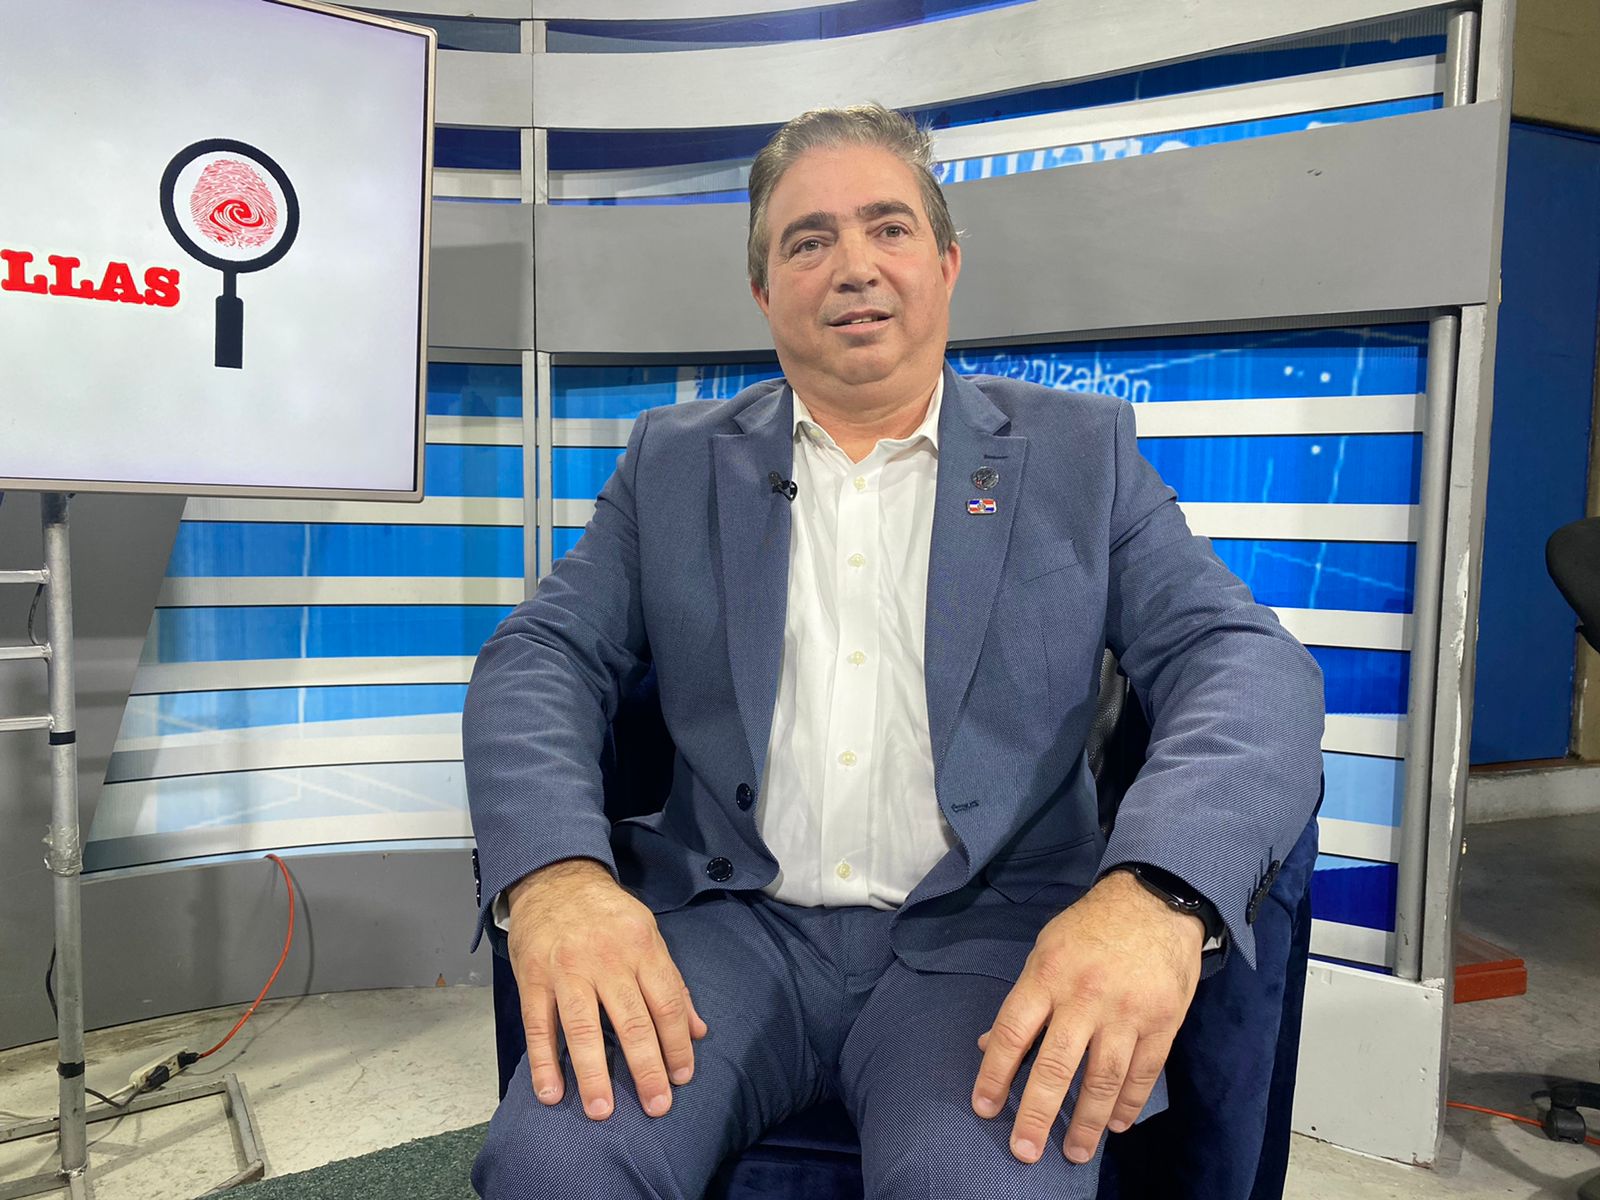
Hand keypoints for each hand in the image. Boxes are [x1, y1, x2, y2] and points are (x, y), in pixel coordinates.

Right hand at [506, 857, 707, 1119]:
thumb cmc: (607, 914)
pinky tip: (552, 1093)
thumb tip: (699, 1031)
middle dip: (646, 1068)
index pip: (667, 1003)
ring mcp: (567, 971)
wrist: (555, 879)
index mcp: (641, 947)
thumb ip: (673, 983)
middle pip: (631, 1021)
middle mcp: (607, 960)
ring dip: (594, 1073)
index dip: (677, 1044)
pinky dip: (544, 1062)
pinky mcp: (534, 979)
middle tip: (656, 1106)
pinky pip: (539, 1026)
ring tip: (603, 1111)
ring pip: (583, 1028)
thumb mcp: (648, 934)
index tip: (682, 1077)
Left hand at [970, 869, 1202, 1163]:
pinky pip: (1144, 1073)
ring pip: (1103, 1078)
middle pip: (1056, 1065)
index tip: (984, 1108)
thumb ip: (1023, 1000)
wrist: (1155, 901)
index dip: (996, 1074)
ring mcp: (1127, 1011)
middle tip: (1024, 1151)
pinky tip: (1115, 1124)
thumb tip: (989, 1044)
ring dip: (1086, 1121)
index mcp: (1049, 974)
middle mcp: (1085, 996)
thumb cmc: (1091, 927)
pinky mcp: (1163, 1021)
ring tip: (1074, 1152)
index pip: (1015, 1032)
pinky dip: (1129, 1103)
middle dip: (1037, 1113)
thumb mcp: (1045, 950)